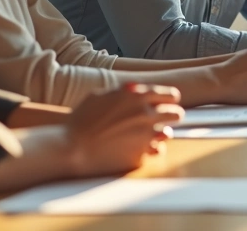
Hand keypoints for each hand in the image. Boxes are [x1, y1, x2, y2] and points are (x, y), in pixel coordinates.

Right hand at [65, 84, 184, 176]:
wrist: (71, 147)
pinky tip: (137, 148)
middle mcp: (146, 115)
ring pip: (167, 134)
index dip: (171, 98)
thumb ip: (123, 92)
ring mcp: (145, 137)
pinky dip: (147, 149)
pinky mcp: (140, 155)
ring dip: (162, 133)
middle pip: (176, 114)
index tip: (170, 101)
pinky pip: (153, 151)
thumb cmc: (81, 119)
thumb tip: (136, 91)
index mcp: (138, 96)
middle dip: (172, 115)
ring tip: (152, 134)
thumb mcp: (101, 95)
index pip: (170, 95)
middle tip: (167, 118)